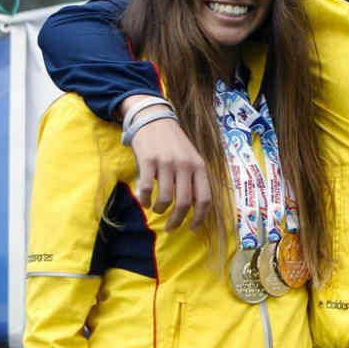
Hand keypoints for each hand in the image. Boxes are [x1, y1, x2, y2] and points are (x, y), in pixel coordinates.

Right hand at [121, 96, 210, 230]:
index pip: (204, 198)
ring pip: (165, 198)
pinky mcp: (148, 161)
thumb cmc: (174, 144)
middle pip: (184, 203)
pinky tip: (144, 201)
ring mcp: (166, 163)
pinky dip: (145, 201)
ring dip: (159, 210)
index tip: (192, 228)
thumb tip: (194, 208)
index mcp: (199, 167)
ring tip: (156, 209)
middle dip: (177, 220)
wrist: (154, 120)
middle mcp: (185, 165)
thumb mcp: (191, 159)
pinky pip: (147, 189)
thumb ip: (193, 180)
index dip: (199, 217)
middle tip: (170, 227)